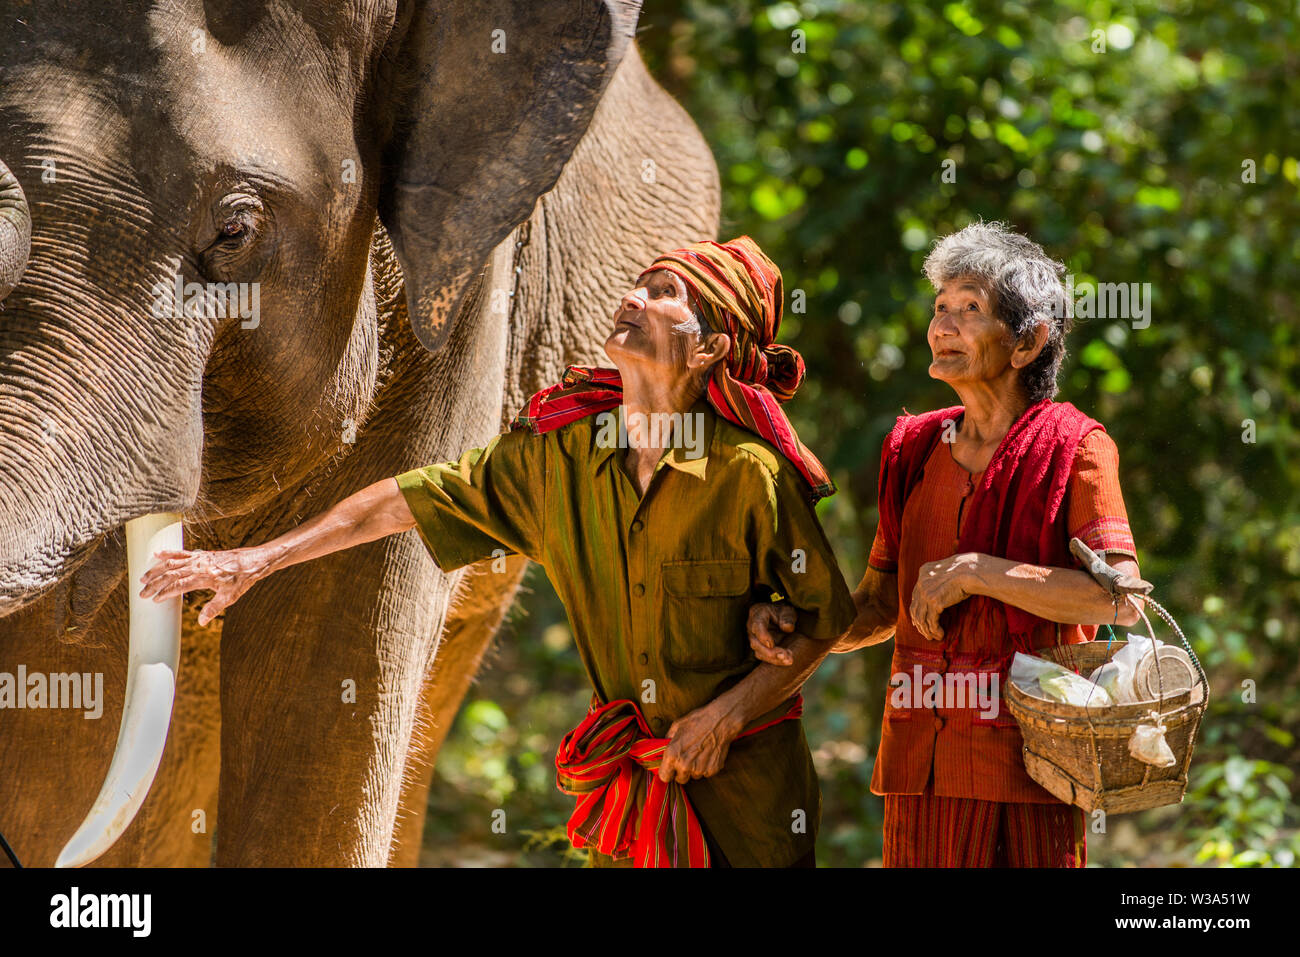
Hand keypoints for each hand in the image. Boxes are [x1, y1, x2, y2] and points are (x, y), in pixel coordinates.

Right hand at [138, 547, 268, 625]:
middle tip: (142, 593)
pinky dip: (168, 553)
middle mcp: (199, 565)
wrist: (252, 561)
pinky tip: (156, 554)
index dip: (165, 593)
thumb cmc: (242, 579)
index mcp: (205, 576)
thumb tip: (201, 622)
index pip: (179, 585)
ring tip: (143, 578)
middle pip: (171, 574)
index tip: (154, 600)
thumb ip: (214, 608)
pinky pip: (181, 553)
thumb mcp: (230, 597)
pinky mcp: (202, 554)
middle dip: (155, 583)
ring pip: (173, 563)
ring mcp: (199, 558)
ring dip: (156, 570)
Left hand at [656, 703, 743, 784]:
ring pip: (694, 776)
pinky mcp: (712, 770)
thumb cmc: (698, 721)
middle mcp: (684, 765)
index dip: (667, 773)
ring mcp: (699, 769)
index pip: (664, 777)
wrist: (720, 721)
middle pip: (680, 779)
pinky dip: (706, 767)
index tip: (671, 769)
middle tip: (687, 758)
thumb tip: (664, 748)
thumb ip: (668, 740)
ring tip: (699, 753)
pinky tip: (708, 754)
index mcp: (672, 754)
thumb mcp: (677, 726)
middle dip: (682, 771)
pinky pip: (706, 773)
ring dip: (695, 768)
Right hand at [747, 602, 796, 665]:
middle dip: (769, 652)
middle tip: (784, 656)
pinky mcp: (760, 648)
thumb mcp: (787, 611)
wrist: (780, 617)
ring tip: (789, 660)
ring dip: (774, 659)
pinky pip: (765, 657)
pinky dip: (776, 660)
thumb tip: (788, 627)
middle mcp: (752, 627)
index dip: (762, 636)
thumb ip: (787, 618)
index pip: (757, 625)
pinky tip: (788, 658)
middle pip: (756, 643)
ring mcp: (754, 639)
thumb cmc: (782, 612)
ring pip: (759, 653)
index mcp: (758, 613)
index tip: (771, 645)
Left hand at [909, 552, 979, 640]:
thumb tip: (938, 590)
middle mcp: (922, 582)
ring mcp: (926, 593)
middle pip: (915, 608)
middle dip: (919, 623)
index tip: (919, 621)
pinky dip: (935, 630)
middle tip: (925, 633)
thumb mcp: (947, 571)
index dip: (917, 610)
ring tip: (932, 637)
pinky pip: (931, 621)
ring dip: (926, 630)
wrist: (971, 571)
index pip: (916, 596)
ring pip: (921, 618)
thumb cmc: (966, 571)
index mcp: (924, 572)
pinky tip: (941, 635)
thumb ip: (938, 578)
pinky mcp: (935, 602)